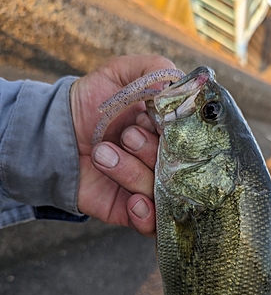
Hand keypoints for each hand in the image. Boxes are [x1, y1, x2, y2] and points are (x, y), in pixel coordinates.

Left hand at [69, 54, 174, 235]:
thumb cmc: (89, 102)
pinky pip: (153, 225)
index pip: (192, 141)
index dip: (178, 134)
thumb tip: (190, 83)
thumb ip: (155, 70)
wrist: (54, 134)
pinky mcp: (131, 211)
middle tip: (127, 135)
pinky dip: (145, 215)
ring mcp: (150, 189)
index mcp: (170, 134)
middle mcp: (165, 163)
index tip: (155, 120)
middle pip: (180, 169)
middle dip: (152, 151)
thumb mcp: (120, 74)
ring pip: (163, 194)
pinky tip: (132, 201)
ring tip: (103, 154)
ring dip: (133, 173)